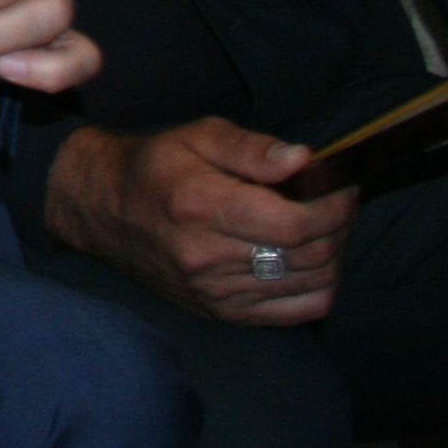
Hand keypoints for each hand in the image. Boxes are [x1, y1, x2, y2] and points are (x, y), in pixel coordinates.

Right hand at [45, 119, 354, 325]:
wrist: (103, 210)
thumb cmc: (156, 166)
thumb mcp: (198, 136)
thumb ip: (252, 148)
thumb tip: (305, 159)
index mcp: (201, 206)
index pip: (294, 223)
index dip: (334, 207)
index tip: (343, 187)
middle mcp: (207, 257)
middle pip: (309, 256)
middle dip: (339, 228)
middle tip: (340, 204)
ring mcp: (215, 291)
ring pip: (310, 285)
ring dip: (333, 257)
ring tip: (327, 228)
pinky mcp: (220, 312)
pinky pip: (294, 312)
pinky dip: (318, 288)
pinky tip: (310, 261)